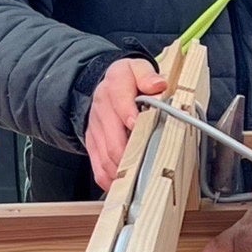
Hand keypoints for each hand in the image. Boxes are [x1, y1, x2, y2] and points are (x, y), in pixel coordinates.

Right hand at [83, 56, 166, 187]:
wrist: (103, 87)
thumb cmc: (126, 81)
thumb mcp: (137, 68)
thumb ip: (148, 75)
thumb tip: (158, 85)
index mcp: (115, 88)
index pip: (121, 103)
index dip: (131, 117)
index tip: (139, 125)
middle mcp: (102, 111)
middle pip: (114, 141)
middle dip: (132, 154)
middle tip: (150, 163)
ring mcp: (96, 130)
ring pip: (106, 158)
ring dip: (123, 170)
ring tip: (141, 177)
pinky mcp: (93, 145)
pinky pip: (98, 168)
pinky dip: (110, 179)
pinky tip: (124, 183)